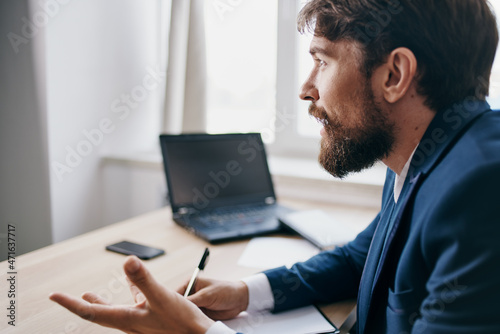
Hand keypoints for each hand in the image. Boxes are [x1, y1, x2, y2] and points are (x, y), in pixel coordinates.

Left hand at [49, 256, 213, 333]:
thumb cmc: (182, 323)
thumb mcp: (162, 297)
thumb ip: (144, 280)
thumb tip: (128, 261)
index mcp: (127, 319)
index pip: (91, 312)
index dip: (70, 303)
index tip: (54, 296)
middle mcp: (130, 323)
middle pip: (98, 313)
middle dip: (80, 305)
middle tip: (64, 299)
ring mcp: (140, 322)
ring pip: (114, 311)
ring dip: (100, 302)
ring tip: (88, 296)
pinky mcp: (151, 319)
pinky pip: (133, 305)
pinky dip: (128, 295)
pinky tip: (133, 287)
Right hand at [177, 277, 248, 319]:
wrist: (239, 300)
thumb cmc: (225, 291)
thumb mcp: (207, 295)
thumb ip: (192, 300)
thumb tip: (179, 306)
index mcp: (190, 283)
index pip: (175, 294)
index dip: (172, 303)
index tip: (169, 312)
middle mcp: (191, 293)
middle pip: (179, 304)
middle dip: (178, 312)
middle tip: (175, 320)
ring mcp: (196, 303)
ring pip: (185, 312)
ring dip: (185, 318)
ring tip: (182, 323)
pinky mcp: (200, 312)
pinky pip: (192, 318)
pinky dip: (191, 322)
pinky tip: (190, 325)